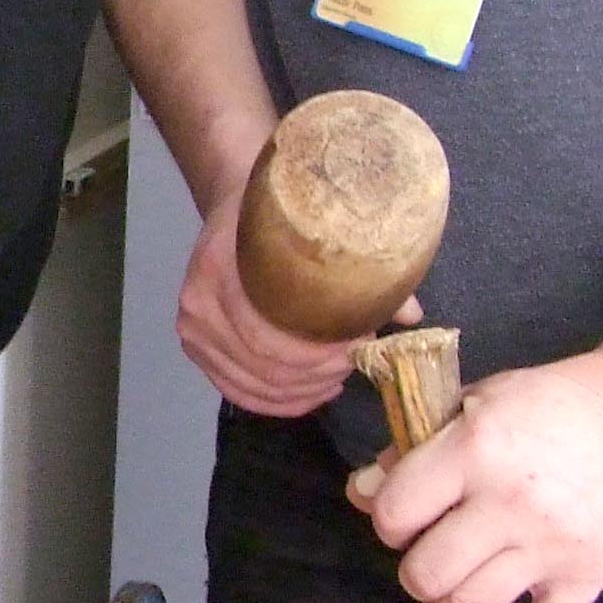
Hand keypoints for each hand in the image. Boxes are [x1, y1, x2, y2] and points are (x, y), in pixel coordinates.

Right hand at [177, 193, 405, 416]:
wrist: (236, 201)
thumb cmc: (278, 212)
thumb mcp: (318, 222)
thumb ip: (363, 268)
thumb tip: (410, 315)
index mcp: (221, 267)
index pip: (268, 336)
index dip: (318, 355)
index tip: (358, 345)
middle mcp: (199, 301)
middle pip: (263, 366)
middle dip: (317, 374)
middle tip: (354, 364)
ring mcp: (192, 326)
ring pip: (252, 384)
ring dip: (300, 392)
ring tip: (337, 379)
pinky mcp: (194, 344)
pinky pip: (236, 389)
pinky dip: (275, 401)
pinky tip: (309, 395)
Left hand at [348, 343, 602, 602]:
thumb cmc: (550, 403)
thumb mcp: (476, 401)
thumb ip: (417, 448)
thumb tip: (363, 491)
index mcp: (476, 451)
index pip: (398, 511)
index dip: (389, 519)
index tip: (403, 516)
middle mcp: (510, 505)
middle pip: (428, 570)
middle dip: (414, 571)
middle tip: (425, 559)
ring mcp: (550, 548)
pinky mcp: (585, 579)